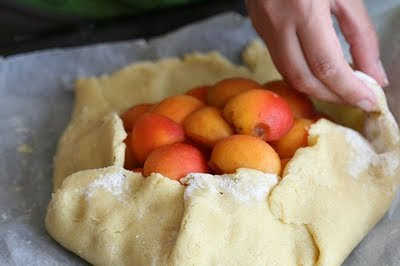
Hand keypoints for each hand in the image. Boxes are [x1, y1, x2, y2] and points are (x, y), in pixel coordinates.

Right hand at [246, 0, 387, 110]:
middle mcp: (279, 25)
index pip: (327, 66)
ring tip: (340, 89)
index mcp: (305, 10)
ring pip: (289, 76)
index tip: (369, 102)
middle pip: (304, 79)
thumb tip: (374, 75)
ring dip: (317, 89)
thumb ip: (361, 36)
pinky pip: (281, 62)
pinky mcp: (258, 30)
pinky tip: (319, 72)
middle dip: (333, 96)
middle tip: (356, 99)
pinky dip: (303, 74)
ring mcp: (264, 29)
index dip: (349, 90)